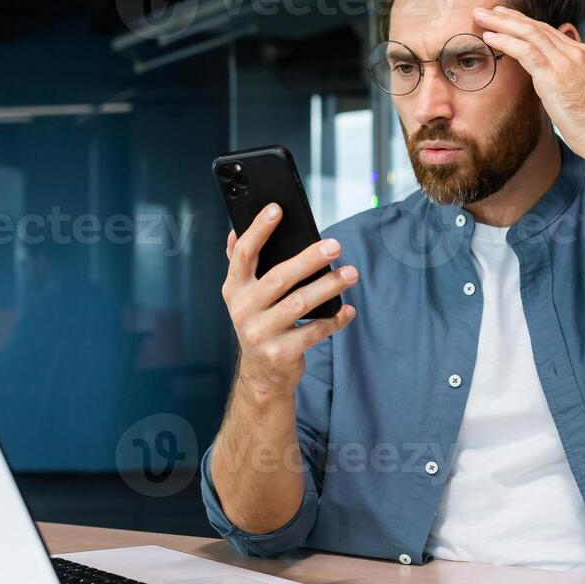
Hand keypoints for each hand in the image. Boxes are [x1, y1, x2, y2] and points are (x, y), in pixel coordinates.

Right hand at [222, 204, 356, 397]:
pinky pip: (313, 332)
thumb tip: (233, 232)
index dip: (259, 230)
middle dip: (309, 259)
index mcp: (234, 289)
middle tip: (335, 245)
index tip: (278, 209)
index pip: (244, 254)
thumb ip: (241, 266)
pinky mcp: (280, 354)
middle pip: (279, 278)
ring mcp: (260, 334)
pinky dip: (333, 320)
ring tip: (351, 273)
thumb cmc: (260, 323)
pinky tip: (348, 309)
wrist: (262, 374)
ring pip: (299, 304)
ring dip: (328, 287)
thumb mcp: (244, 296)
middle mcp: (243, 310)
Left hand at [473, 5, 584, 163]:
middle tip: (484, 10)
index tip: (504, 16)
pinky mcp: (554, 76)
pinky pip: (525, 51)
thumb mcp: (581, 91)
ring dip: (500, 23)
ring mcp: (566, 62)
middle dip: (508, 17)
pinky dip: (504, 41)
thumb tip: (552, 67)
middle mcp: (575, 52)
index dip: (523, 22)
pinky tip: (488, 37)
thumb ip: (567, 73)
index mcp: (582, 54)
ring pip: (528, 33)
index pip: (548, 31)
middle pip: (536, 26)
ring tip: (479, 16)